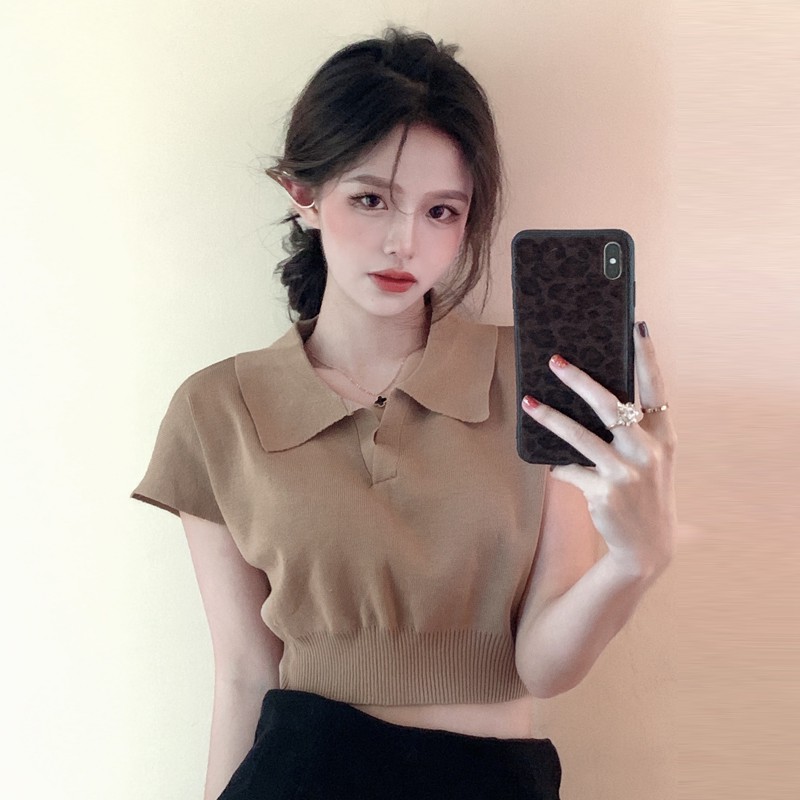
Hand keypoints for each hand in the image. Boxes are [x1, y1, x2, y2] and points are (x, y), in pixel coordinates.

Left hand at [521, 322, 677, 577]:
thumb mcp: (649, 459)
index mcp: (663, 436)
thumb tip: (590, 392)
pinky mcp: (604, 492)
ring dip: (550, 418)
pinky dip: (557, 466)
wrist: (646, 545)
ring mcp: (627, 472)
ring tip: (528, 402)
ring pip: (581, 436)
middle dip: (580, 381)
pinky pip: (569, 470)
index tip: (637, 325)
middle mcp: (648, 451)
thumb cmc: (643, 490)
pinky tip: (547, 463)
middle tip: (555, 361)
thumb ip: (632, 429)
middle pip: (611, 405)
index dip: (647, 357)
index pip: (655, 388)